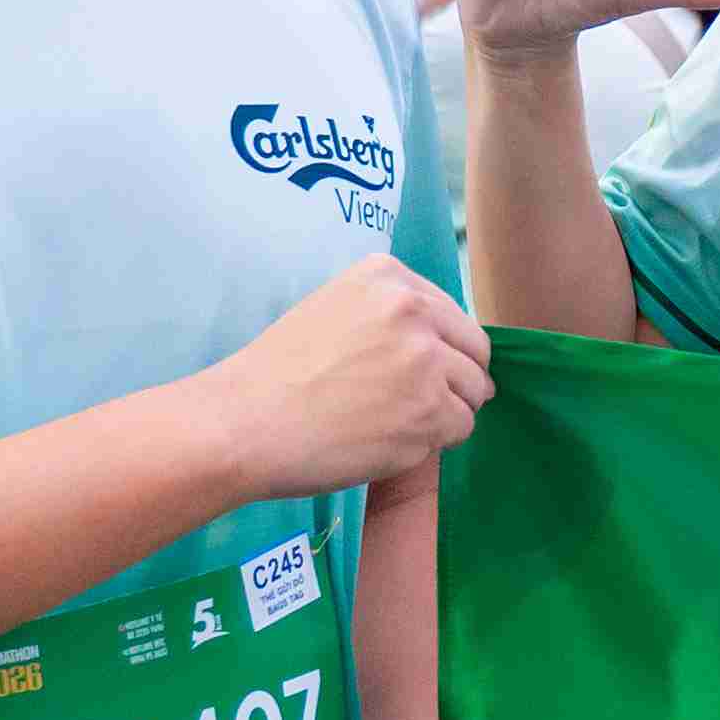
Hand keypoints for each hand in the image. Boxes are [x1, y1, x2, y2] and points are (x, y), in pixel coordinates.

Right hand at [204, 250, 493, 492]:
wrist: (244, 421)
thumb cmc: (277, 374)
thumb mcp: (333, 309)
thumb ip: (388, 316)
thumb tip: (444, 345)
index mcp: (388, 277)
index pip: (452, 314)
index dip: (444, 349)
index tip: (419, 371)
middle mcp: (413, 309)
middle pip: (474, 351)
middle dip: (458, 381)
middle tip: (421, 404)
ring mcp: (425, 359)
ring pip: (472, 393)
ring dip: (445, 413)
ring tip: (395, 425)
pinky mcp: (428, 410)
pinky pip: (459, 429)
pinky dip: (432, 442)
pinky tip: (389, 442)